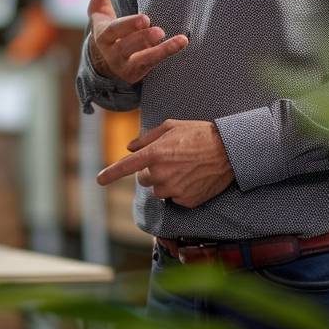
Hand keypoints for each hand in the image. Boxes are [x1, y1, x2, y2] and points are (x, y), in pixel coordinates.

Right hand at [85, 0, 187, 83]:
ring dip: (160, 50)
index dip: (128, 26)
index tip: (145, 19)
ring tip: (178, 41)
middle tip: (159, 30)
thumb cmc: (106, 29)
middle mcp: (112, 53)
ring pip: (143, 59)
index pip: (114, 31)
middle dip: (143, 39)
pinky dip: (167, 54)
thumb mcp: (99, 11)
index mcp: (103, 36)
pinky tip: (181, 43)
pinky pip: (153, 64)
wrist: (103, 60)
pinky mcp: (137, 73)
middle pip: (126, 47)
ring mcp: (125, 65)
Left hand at [96, 119, 233, 207]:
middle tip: (171, 160)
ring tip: (184, 168)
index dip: (110, 173)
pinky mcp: (186, 201)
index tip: (99, 180)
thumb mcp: (172, 127)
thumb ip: (148, 138)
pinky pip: (175, 198)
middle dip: (152, 171)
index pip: (127, 166)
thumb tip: (130, 147)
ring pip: (159, 190)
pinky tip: (193, 178)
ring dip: (165, 182)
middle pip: (144, 179)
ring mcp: (173, 189)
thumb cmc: (200, 134)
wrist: (229, 151)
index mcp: (155, 153)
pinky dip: (180, 190)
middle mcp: (161, 174)